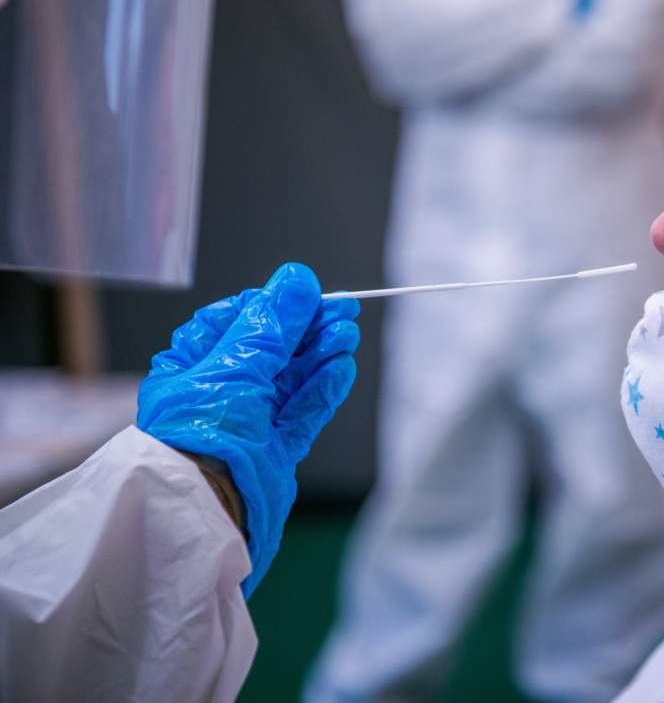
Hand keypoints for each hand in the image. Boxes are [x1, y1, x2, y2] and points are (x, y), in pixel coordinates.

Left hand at [137, 263, 359, 595]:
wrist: (206, 508)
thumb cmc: (201, 433)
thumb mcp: (237, 363)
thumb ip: (273, 322)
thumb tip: (297, 279)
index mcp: (192, 365)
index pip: (239, 322)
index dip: (276, 306)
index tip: (308, 294)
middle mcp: (219, 392)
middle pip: (273, 350)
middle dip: (308, 329)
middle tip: (345, 311)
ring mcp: (249, 423)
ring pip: (292, 380)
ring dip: (321, 355)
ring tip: (348, 335)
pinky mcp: (274, 451)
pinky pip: (303, 412)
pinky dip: (323, 390)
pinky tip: (341, 368)